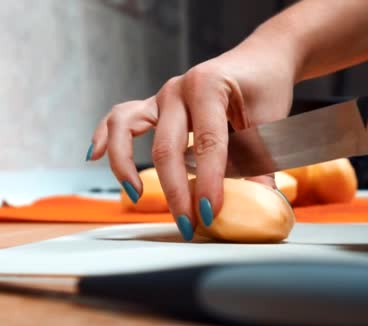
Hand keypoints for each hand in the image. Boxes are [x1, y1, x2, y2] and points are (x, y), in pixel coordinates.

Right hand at [89, 34, 299, 239]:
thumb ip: (260, 164)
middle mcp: (178, 88)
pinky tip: (96, 156)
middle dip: (174, 191)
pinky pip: (120, 118)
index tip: (209, 214)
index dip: (207, 183)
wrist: (260, 60)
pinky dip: (106, 137)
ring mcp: (161, 95)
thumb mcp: (271, 124)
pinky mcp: (153, 105)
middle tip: (187, 224)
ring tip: (136, 194)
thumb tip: (257, 207)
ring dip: (126, 165)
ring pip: (126, 127)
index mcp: (208, 86)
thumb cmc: (265, 89)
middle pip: (166, 146)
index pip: (206, 143)